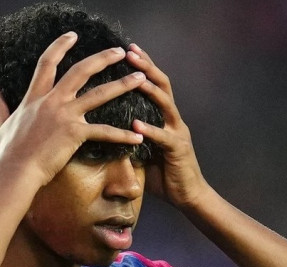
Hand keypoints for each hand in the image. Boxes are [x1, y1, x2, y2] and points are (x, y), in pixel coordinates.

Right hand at [0, 32, 145, 185]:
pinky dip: (123, 135)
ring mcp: (65, 115)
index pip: (48, 63)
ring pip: (100, 94)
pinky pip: (105, 132)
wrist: (14, 171)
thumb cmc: (7, 153)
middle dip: (103, 58)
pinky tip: (139, 137)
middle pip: (81, 70)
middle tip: (120, 51)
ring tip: (141, 79)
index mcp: (35, 97)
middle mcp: (52, 101)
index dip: (60, 46)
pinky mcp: (75, 133)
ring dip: (123, 85)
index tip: (73, 35)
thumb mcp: (0, 124)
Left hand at [125, 44, 208, 208]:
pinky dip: (150, 128)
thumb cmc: (161, 175)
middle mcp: (172, 119)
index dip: (142, 66)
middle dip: (146, 66)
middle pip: (161, 84)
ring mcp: (178, 131)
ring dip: (150, 89)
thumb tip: (98, 133)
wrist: (188, 196)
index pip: (153, 84)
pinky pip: (163, 136)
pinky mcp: (179, 148)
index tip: (126, 50)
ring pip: (165, 103)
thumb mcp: (138, 152)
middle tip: (130, 51)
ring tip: (134, 77)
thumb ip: (125, 139)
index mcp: (163, 117)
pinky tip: (136, 123)